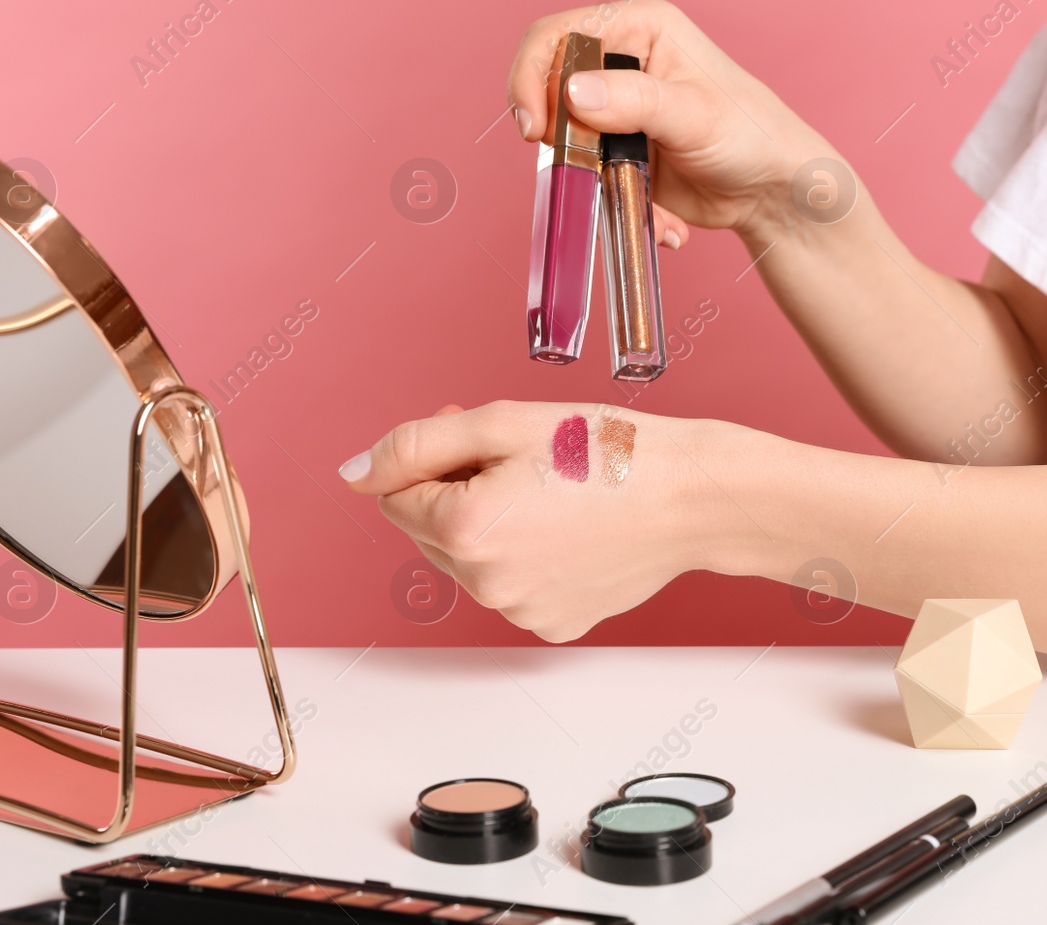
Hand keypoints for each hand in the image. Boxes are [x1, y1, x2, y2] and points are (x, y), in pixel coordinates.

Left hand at [341, 401, 713, 641]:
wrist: (691, 497)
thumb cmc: (608, 450)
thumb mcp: (503, 422)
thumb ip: (416, 444)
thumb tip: (355, 473)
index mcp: (464, 527)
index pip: (396, 494)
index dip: (435, 460)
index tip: (485, 442)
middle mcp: (484, 582)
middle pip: (430, 531)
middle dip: (459, 494)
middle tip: (524, 462)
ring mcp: (518, 611)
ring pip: (471, 561)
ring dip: (494, 528)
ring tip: (556, 497)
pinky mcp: (552, 625)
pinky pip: (513, 586)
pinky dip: (530, 559)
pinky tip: (572, 532)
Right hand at [507, 0, 832, 241]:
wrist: (772, 192)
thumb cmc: (751, 136)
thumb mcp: (693, 115)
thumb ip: (633, 100)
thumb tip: (573, 93)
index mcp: (638, 26)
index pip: (557, 36)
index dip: (532, 77)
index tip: (535, 128)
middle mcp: (620, 60)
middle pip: (549, 89)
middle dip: (561, 139)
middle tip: (582, 171)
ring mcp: (615, 108)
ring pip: (563, 140)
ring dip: (591, 181)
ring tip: (638, 198)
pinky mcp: (616, 151)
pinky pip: (586, 176)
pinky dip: (611, 202)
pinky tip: (660, 219)